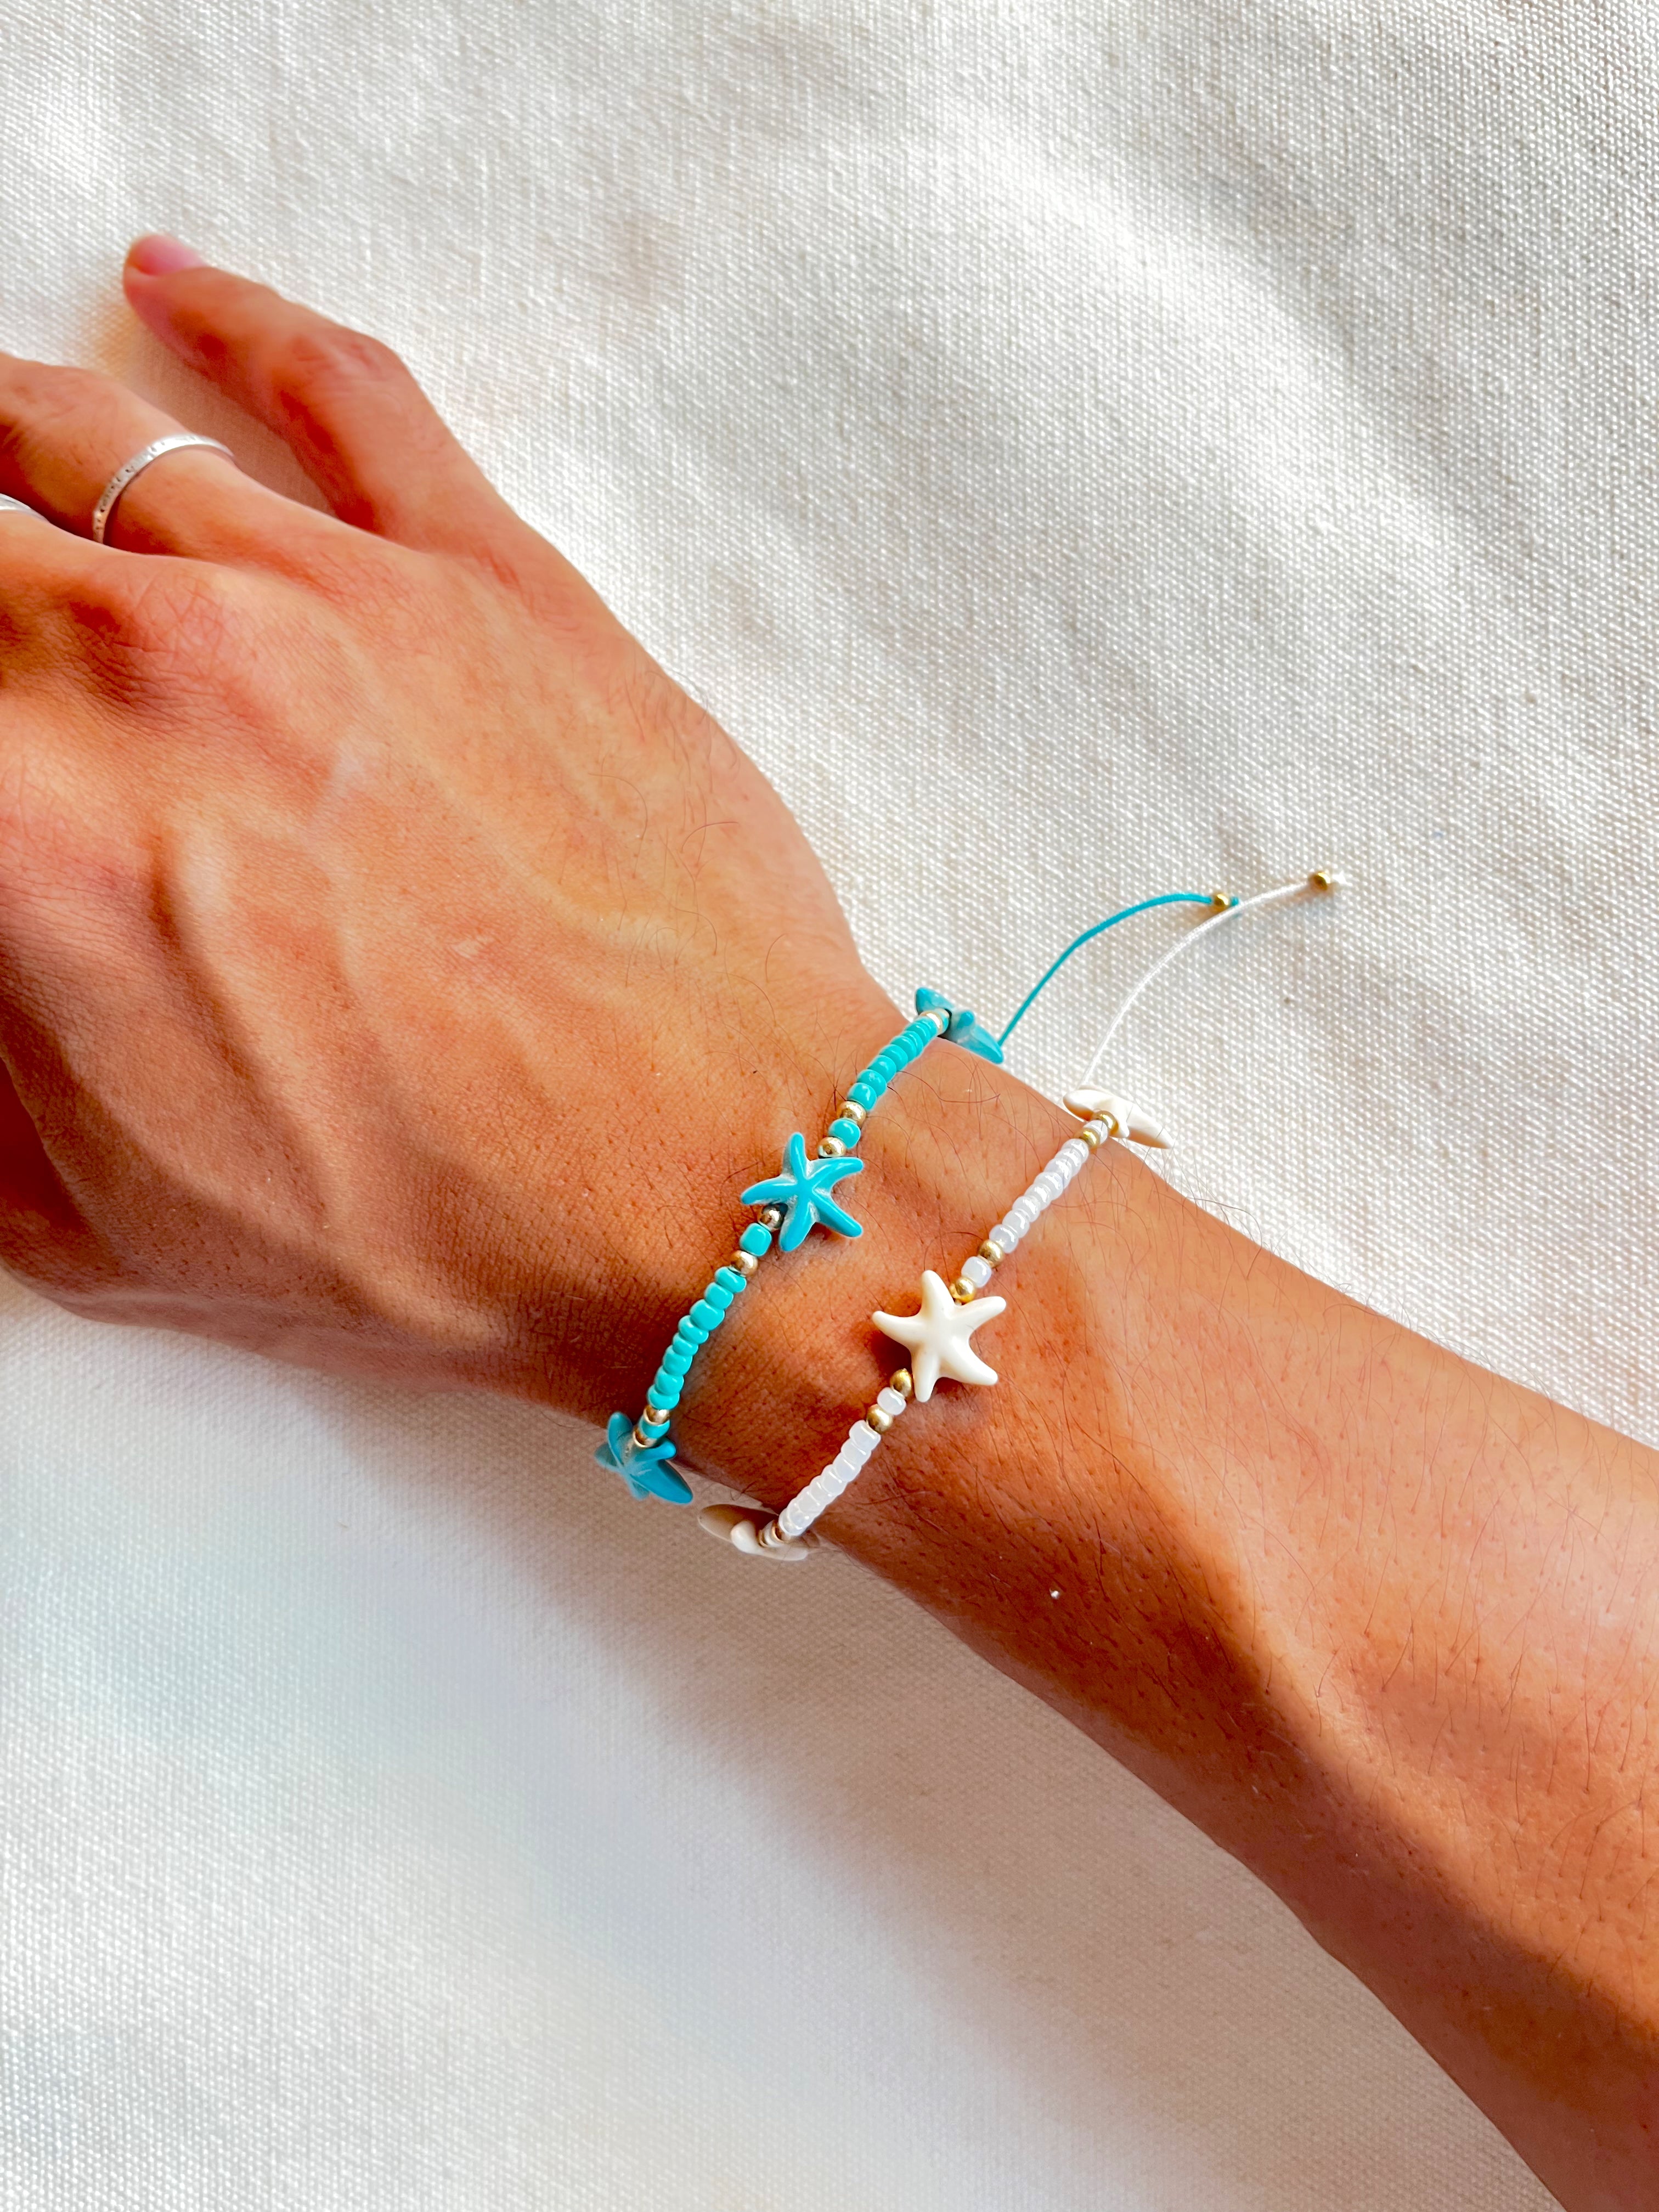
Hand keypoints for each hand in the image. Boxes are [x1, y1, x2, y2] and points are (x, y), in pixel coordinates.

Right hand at [0, 237, 894, 1410]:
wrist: (710, 1174)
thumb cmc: (438, 1223)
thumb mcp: (110, 1219)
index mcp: (29, 831)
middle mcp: (149, 670)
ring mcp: (326, 595)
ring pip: (90, 435)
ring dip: (10, 437)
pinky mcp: (483, 571)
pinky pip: (333, 388)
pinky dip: (236, 316)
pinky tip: (174, 287)